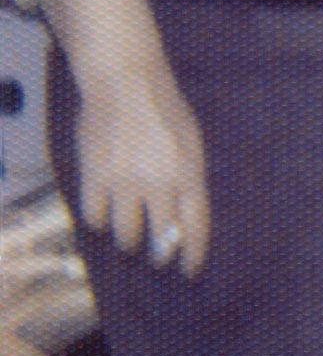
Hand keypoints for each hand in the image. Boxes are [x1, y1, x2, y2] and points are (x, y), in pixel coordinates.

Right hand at [49, 0, 208, 273]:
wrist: (126, 83)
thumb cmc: (164, 110)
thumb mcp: (192, 143)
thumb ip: (189, 178)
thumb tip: (184, 216)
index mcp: (190, 174)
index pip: (196, 227)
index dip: (193, 255)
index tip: (189, 272)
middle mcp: (160, 183)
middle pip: (161, 239)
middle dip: (160, 255)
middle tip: (156, 259)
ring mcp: (125, 182)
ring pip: (126, 234)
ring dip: (128, 241)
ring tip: (129, 239)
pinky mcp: (94, 177)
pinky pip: (94, 217)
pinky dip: (98, 222)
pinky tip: (103, 217)